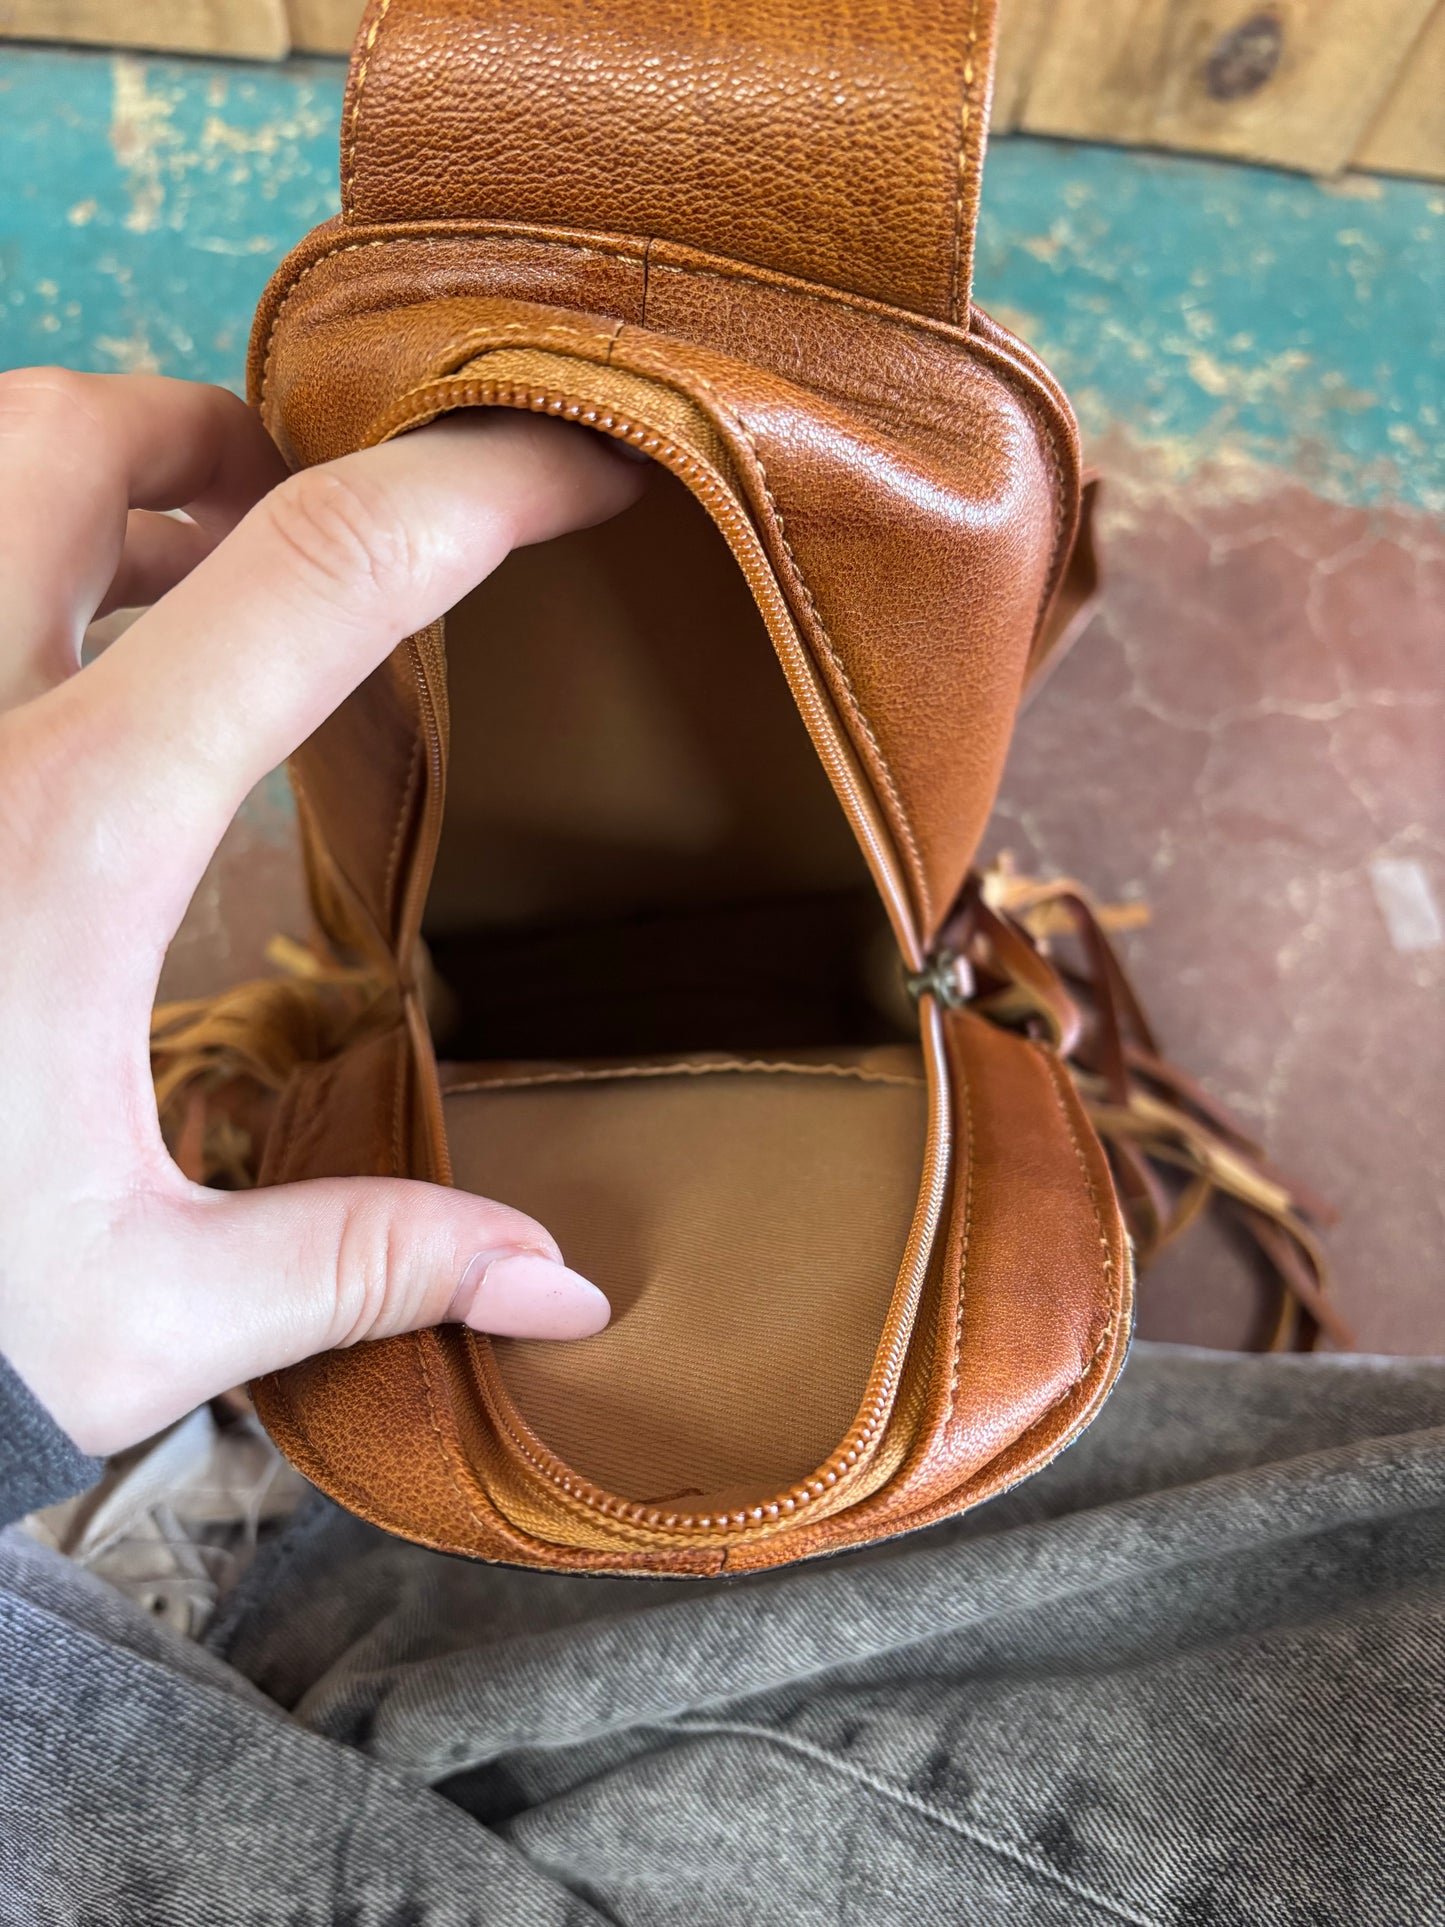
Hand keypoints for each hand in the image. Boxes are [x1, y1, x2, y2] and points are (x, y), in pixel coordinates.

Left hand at [0, 370, 642, 1456]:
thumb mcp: (146, 1310)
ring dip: (99, 478)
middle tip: (325, 519)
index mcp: (74, 834)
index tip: (580, 472)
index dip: (481, 488)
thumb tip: (564, 1291)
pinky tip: (66, 673)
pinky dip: (12, 560)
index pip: (322, 572)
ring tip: (189, 567)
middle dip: (236, 439)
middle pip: (91, 436)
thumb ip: (365, 1264)